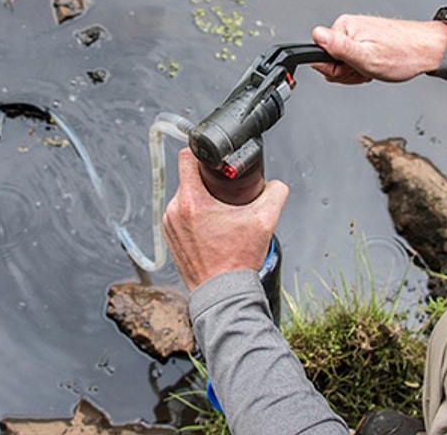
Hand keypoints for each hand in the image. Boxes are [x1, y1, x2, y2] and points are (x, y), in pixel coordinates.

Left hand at [163, 149, 289, 290]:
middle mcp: (174, 211)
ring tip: (219, 212)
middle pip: (188, 178)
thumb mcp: (264, 222)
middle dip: (206, 181)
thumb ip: (275, 194)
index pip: (186, 158)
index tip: (212, 158)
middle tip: (224, 192)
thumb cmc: (236, 262)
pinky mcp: (169, 237)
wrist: (222, 293)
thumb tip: (277, 184)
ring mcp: (169, 225)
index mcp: (192, 202)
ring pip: (184, 197)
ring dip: (200, 199)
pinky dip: (193, 215)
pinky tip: (210, 226)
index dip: (201, 152)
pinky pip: (179, 214)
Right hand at [310, 14, 446, 83]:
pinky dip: (365, 66)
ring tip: (375, 67)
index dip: (338, 71)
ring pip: (344, 62)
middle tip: (368, 70)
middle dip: (349, 72)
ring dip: (358, 70)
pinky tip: (378, 64)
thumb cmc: (403, 55)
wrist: (428, 49)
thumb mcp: (366, 57)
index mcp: (344, 27)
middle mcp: (349, 27)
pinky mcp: (366, 38)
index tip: (355, 70)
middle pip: (331, 61)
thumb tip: (316, 35)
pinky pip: (355, 58)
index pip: (320, 57)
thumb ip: (338, 48)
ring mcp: (358, 32)